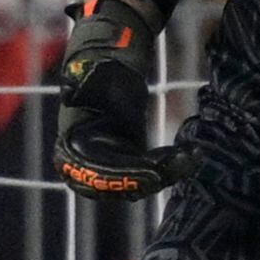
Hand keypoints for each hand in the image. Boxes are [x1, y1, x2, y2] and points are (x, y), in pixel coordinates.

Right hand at [50, 0, 187, 200]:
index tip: (154, 171)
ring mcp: (109, 174)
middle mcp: (86, 171)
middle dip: (154, 175)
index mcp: (69, 152)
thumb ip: (80, 88)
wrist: (109, 78)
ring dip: (168, 171)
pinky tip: (190, 154)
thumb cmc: (97, 75)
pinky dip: (170, 167)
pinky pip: (151, 176)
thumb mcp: (87, 80)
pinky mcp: (129, 171)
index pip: (97, 174)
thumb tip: (69, 92)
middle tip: (181, 161)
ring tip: (191, 154)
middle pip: (123, 184)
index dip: (126, 175)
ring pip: (140, 184)